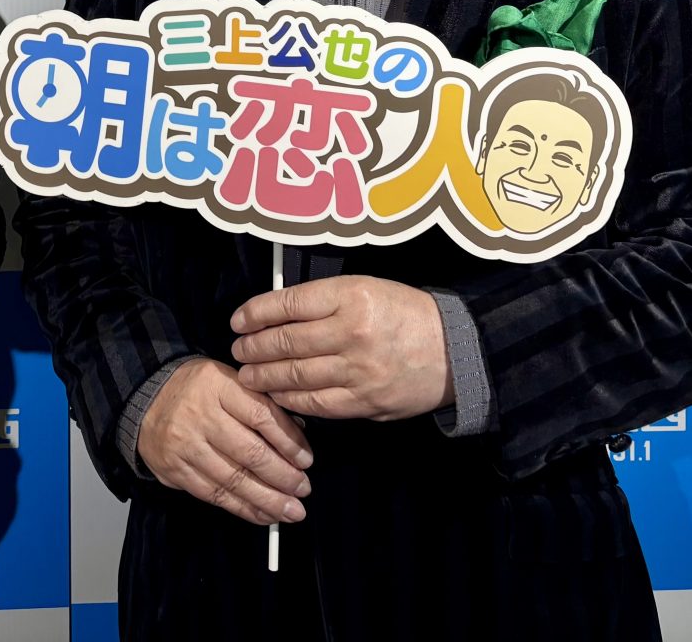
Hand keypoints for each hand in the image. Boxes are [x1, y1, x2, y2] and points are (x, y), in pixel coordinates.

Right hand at [135, 357, 310, 525]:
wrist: (146, 399)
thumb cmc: (198, 390)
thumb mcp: (228, 379)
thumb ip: (259, 403)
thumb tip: (297, 436)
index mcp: (218, 386)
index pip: (261, 415)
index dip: (289, 441)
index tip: (306, 460)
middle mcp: (201, 416)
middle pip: (250, 453)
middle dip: (283, 477)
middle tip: (303, 489)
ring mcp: (186, 446)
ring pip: (234, 480)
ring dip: (268, 500)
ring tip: (291, 510)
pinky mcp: (176, 471)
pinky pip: (215, 495)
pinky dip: (243, 508)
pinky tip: (263, 514)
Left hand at [230, 276, 452, 420]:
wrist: (455, 350)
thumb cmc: (405, 312)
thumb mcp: (366, 288)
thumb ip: (322, 300)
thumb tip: (274, 315)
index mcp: (351, 295)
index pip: (288, 304)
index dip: (255, 313)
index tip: (238, 321)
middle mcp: (352, 332)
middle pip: (286, 343)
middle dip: (253, 348)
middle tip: (237, 351)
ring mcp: (359, 371)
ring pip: (296, 376)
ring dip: (264, 377)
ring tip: (248, 376)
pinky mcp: (365, 402)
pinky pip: (317, 404)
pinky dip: (291, 401)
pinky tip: (277, 396)